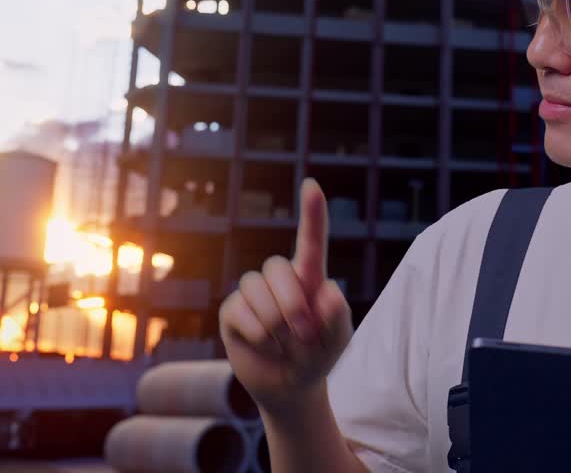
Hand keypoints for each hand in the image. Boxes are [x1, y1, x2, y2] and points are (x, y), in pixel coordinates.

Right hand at [219, 178, 354, 413]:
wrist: (289, 386)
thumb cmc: (318, 356)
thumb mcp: (338, 341)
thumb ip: (338, 317)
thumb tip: (327, 290)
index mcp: (310, 277)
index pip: (311, 240)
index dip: (312, 213)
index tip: (312, 186)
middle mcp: (279, 278)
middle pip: (278, 268)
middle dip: (293, 306)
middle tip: (305, 334)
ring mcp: (252, 293)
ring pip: (256, 290)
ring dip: (276, 325)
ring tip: (285, 344)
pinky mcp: (232, 312)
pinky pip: (240, 312)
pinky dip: (259, 335)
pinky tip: (266, 345)